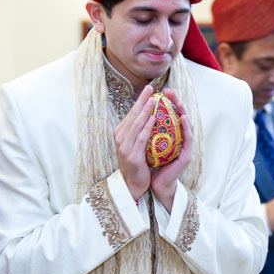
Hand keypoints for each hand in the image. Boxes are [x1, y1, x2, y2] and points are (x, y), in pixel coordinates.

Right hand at [114, 85, 156, 200]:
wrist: (132, 185)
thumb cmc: (137, 164)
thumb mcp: (134, 145)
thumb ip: (138, 131)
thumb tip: (147, 114)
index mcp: (120, 134)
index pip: (131, 114)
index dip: (139, 101)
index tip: (148, 89)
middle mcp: (120, 138)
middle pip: (132, 116)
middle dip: (142, 101)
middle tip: (151, 88)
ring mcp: (124, 147)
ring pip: (136, 125)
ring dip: (145, 111)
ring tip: (153, 100)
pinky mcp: (132, 156)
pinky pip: (141, 138)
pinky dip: (147, 127)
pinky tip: (154, 118)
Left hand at [150, 89, 191, 211]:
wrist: (155, 184)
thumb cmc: (151, 164)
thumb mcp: (147, 144)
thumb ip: (148, 130)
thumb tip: (138, 113)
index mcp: (171, 136)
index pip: (171, 115)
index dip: (168, 102)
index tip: (162, 90)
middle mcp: (180, 140)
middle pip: (180, 117)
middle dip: (177, 102)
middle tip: (171, 90)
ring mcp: (185, 147)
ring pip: (187, 125)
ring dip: (184, 111)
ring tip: (179, 101)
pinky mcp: (186, 156)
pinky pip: (188, 139)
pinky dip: (186, 127)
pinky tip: (183, 118)